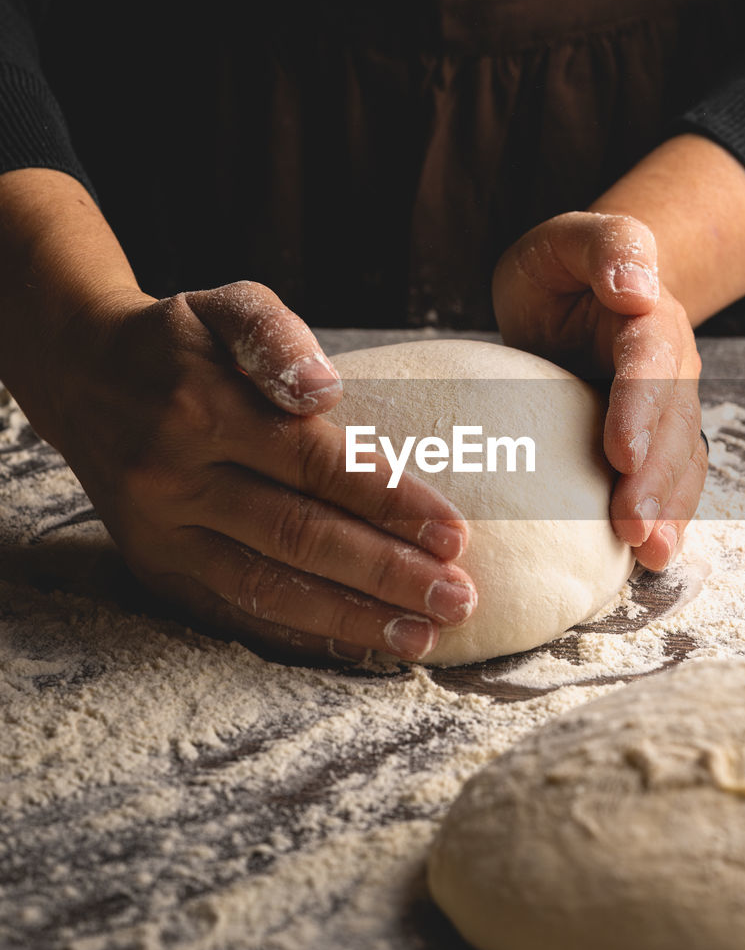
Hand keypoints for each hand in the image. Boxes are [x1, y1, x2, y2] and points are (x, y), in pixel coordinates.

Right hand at [49, 281, 476, 660]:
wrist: (81, 375)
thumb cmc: (180, 341)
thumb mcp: (224, 305)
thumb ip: (276, 336)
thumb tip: (326, 388)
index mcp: (200, 406)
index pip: (312, 463)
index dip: (388, 501)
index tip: (455, 532)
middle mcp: (174, 477)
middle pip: (296, 535)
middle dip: (385, 572)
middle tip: (458, 598)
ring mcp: (159, 532)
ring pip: (265, 586)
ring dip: (349, 618)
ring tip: (422, 637)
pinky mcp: (154, 567)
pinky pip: (231, 610)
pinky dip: (298, 632)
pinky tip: (356, 645)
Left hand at [492, 212, 705, 569]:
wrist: (574, 295)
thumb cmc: (560, 271)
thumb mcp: (565, 240)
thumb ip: (605, 245)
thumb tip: (636, 287)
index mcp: (648, 319)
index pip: (650, 362)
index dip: (639, 408)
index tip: (621, 454)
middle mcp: (669, 369)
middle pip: (671, 426)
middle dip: (654, 480)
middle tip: (631, 528)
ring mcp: (665, 410)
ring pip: (678, 462)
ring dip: (667, 510)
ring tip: (650, 555)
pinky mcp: (652, 442)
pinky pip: (669, 482)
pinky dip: (665, 518)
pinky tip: (651, 557)